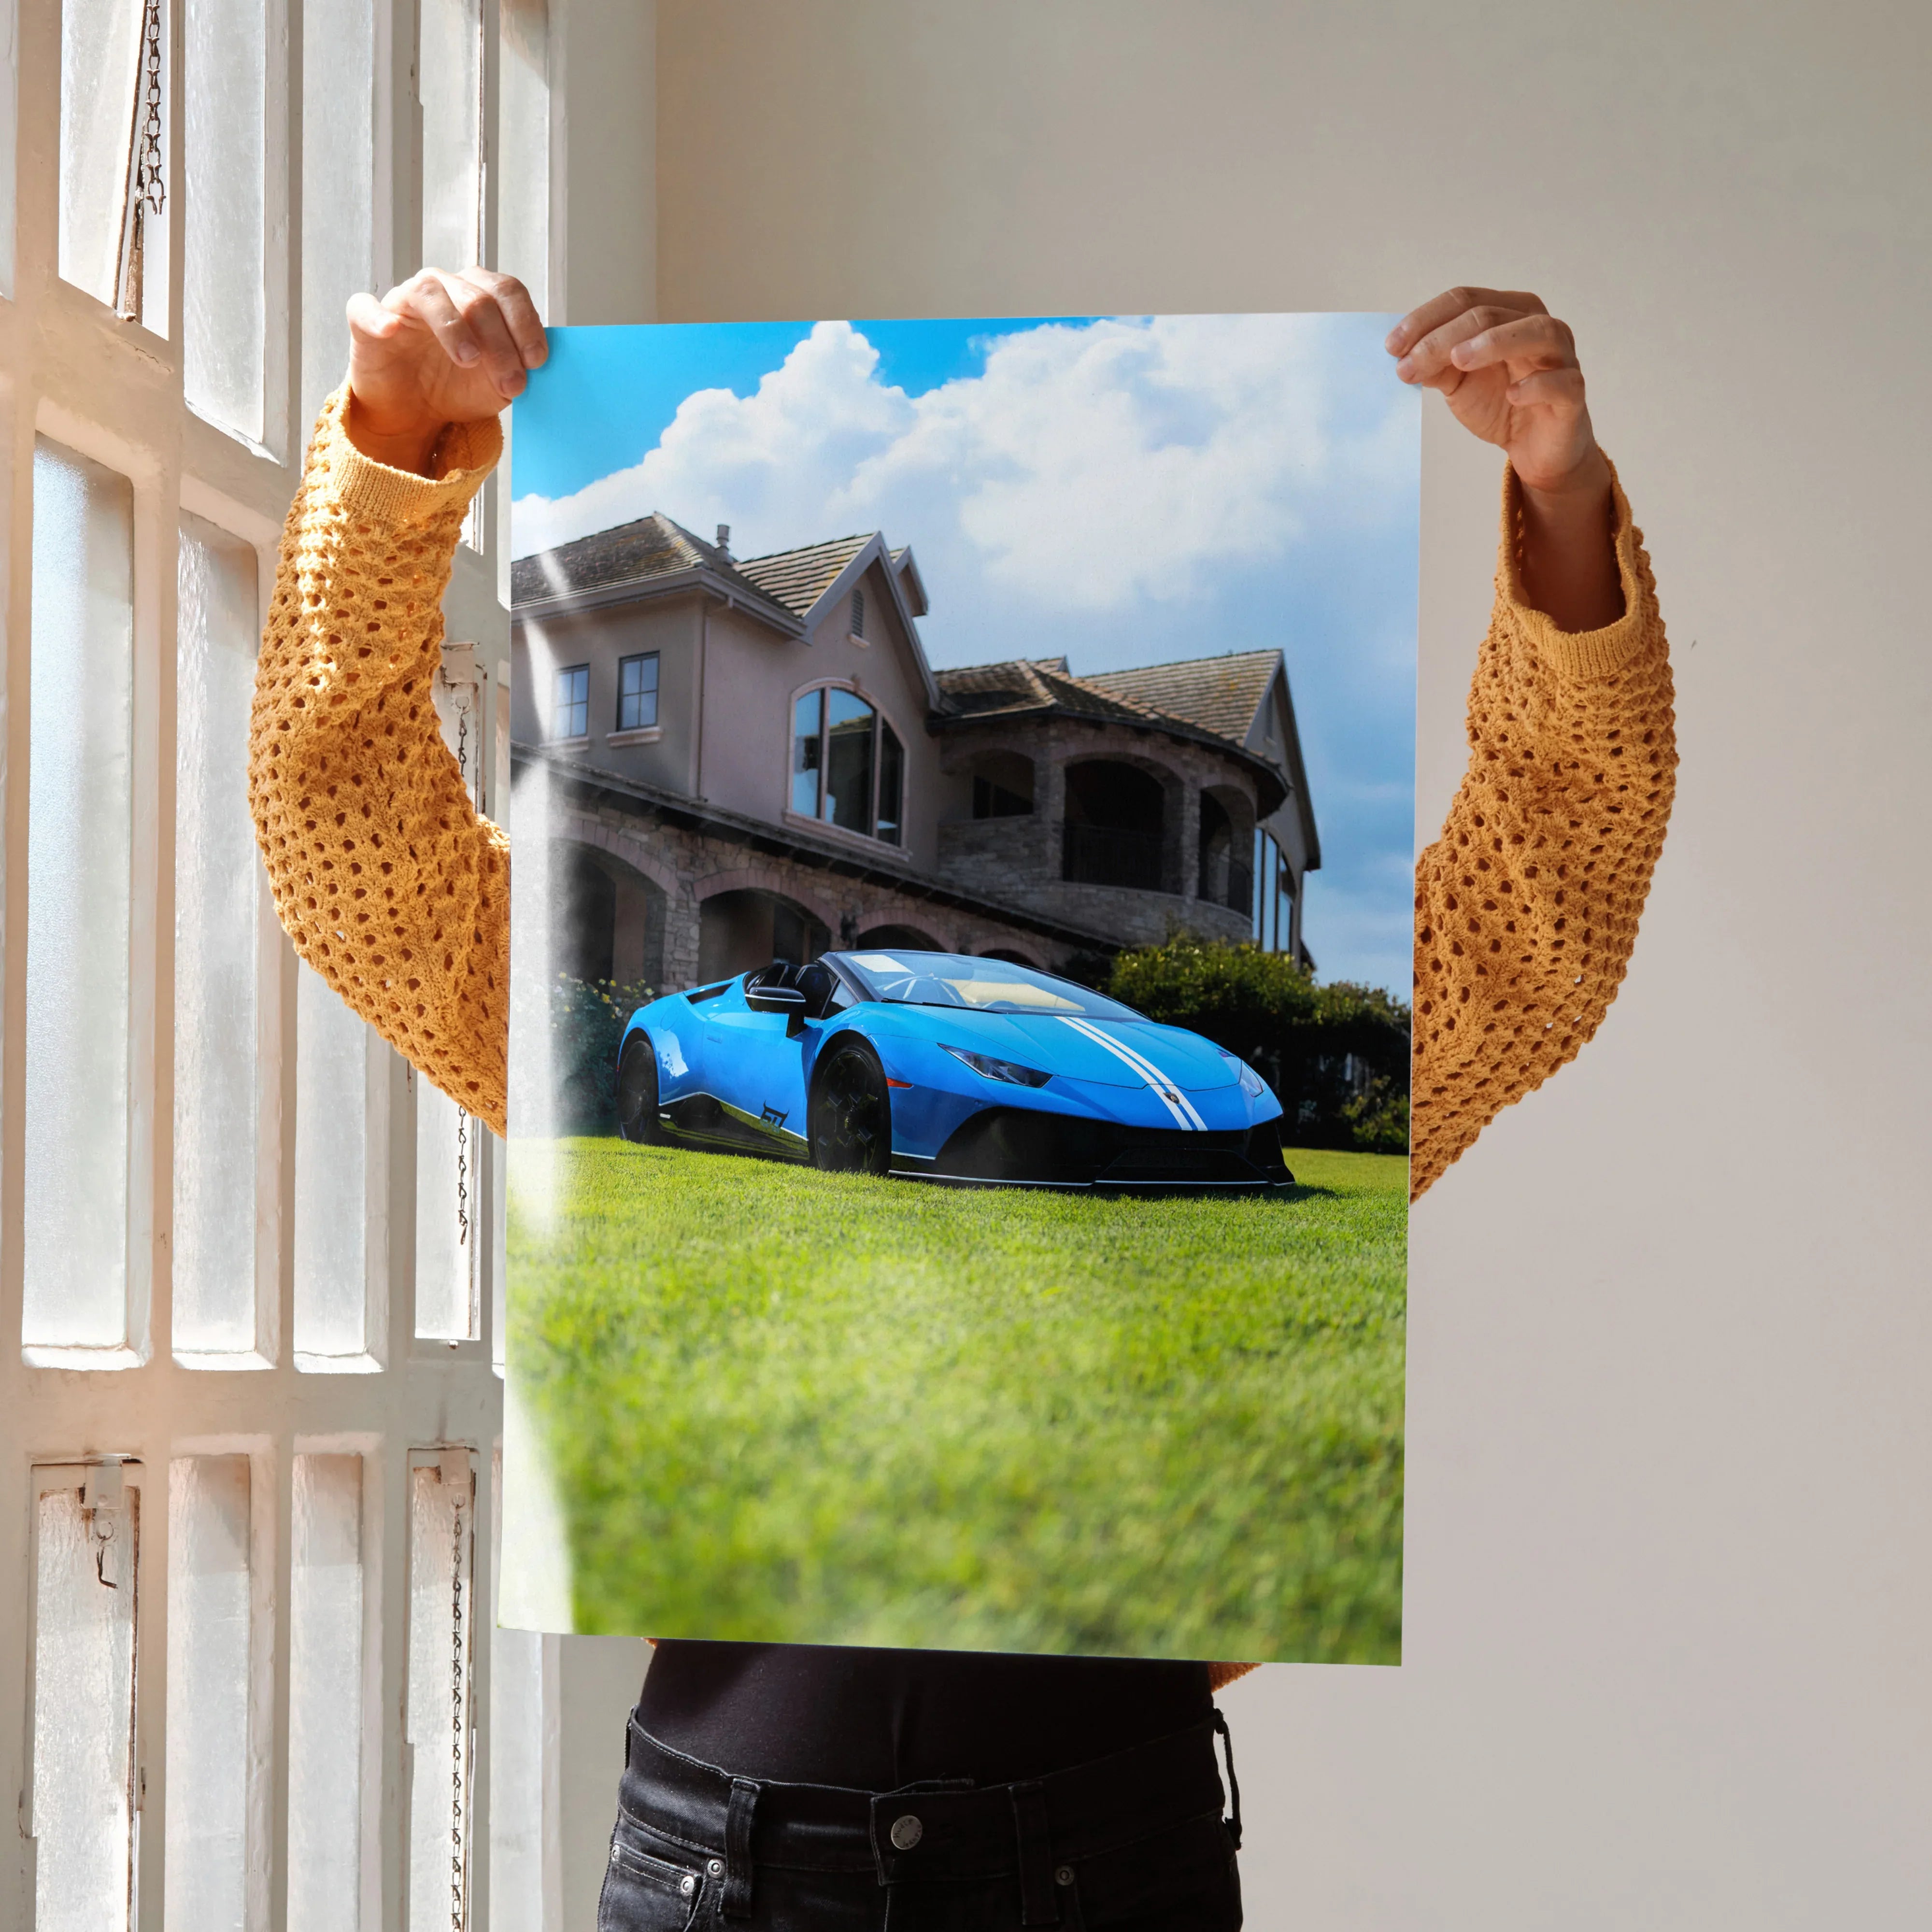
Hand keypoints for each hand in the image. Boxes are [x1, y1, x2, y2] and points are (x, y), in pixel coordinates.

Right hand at [344, 268, 546, 474]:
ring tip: (469, 360)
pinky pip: (366, 308)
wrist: (414, 411)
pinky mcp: (367, 320)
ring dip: (454, 327)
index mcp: (479, 295)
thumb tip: (535, 363)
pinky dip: (378, 317)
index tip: (536, 361)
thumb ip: (518, 368)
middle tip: (511, 382)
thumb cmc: (457, 387)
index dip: (525, 323)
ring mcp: (404, 301)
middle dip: (500, 342)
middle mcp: (444, 288)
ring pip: (430, 293)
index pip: (507, 291)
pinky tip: (391, 330)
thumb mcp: (498, 384)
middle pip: (477, 298)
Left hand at [1388, 287, 1621, 629]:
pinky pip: (1561, 382)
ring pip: (1536, 332)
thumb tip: (1402, 354)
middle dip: (1443, 338)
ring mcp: (1561, 357)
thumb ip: (1435, 364)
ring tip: (1458, 360)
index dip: (1425, 319)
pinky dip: (1537, 385)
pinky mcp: (1573, 394)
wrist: (1534, 448)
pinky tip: (1512, 394)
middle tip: (1408, 364)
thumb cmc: (1500, 403)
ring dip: (1494, 342)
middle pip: (1490, 314)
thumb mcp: (1458, 382)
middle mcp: (1538, 326)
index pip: (1465, 300)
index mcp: (1508, 313)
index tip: (1391, 347)